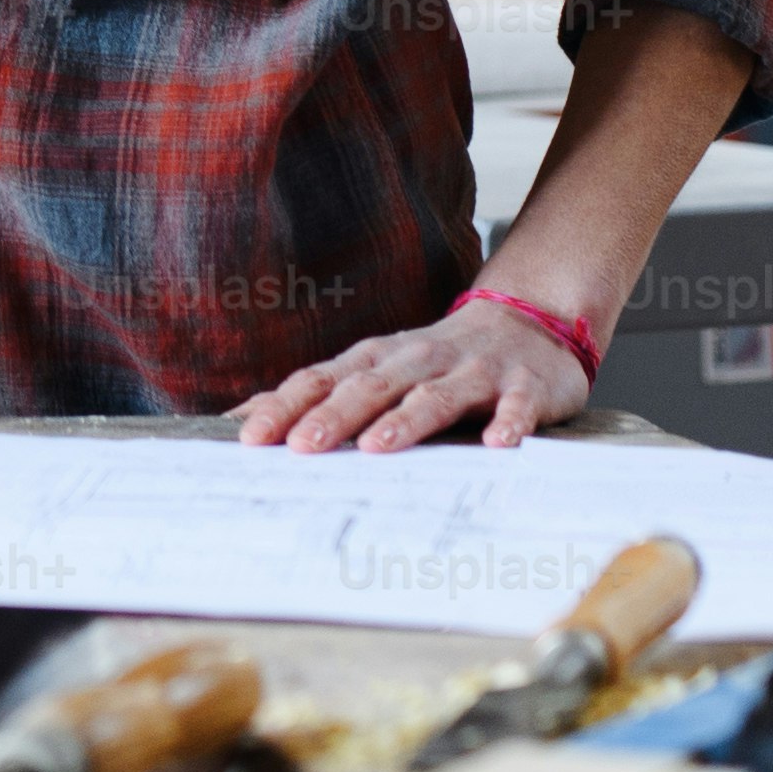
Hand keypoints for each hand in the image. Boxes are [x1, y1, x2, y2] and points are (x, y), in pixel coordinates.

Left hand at [234, 293, 592, 451]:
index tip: (250, 436)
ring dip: (406, 420)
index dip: (285, 406)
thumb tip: (245, 420)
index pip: (322, 380)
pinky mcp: (522, 387)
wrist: (526, 324)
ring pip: (434, 395)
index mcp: (376, 360)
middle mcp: (418, 360)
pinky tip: (498, 444)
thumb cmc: (434, 361)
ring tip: (376, 446)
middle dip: (333, 416)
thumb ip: (320, 397)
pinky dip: (508, 423)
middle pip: (370, 387)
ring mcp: (472, 371)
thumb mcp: (376, 372)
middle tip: (301, 447)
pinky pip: (516, 405)